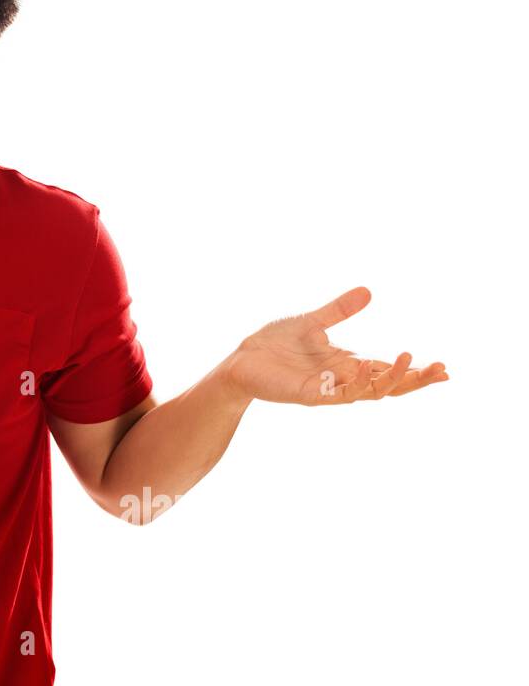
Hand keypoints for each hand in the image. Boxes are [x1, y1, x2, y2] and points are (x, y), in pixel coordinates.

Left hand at [223, 286, 448, 404]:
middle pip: (388, 385)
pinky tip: (369, 367)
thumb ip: (339, 310)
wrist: (242, 359)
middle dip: (415, 379)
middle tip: (442, 370)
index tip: (444, 368)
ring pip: (370, 391)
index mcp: (347, 363)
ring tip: (409, 360)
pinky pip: (340, 393)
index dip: (414, 370)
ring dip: (391, 379)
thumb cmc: (273, 344)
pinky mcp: (311, 394)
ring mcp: (329, 389)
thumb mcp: (312, 321)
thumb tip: (368, 291)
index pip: (388, 369)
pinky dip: (357, 383)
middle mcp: (343, 378)